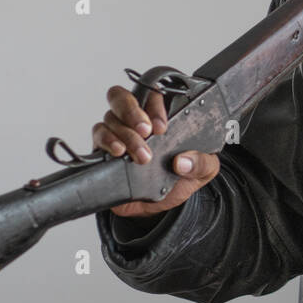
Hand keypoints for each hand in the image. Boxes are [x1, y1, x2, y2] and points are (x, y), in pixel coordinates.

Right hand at [92, 85, 220, 216]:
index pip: (152, 94)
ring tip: (140, 155)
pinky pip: (98, 136)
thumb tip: (183, 162)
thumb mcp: (203, 171)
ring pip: (110, 118)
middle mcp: (135, 120)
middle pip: (121, 97)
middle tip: (145, 132)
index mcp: (161, 116)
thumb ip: (201, 163)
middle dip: (132, 112)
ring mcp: (117, 133)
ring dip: (125, 134)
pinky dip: (107, 141)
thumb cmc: (180, 180)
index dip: (154, 105)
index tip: (161, 127)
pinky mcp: (103, 150)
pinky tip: (118, 152)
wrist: (160, 208)